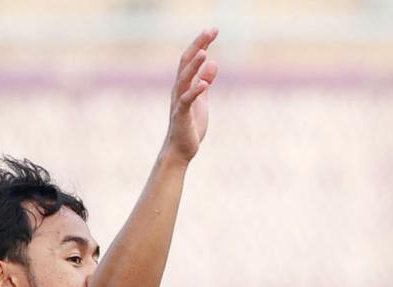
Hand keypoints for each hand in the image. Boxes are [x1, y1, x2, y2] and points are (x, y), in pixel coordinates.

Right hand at [163, 28, 218, 162]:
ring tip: (204, 52)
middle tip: (211, 31)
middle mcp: (178, 89)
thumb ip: (205, 81)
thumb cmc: (189, 125)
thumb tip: (212, 62)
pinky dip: (195, 91)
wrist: (180, 150)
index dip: (201, 43)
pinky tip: (204, 84)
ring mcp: (179, 101)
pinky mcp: (181, 115)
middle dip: (198, 45)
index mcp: (184, 84)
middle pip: (186, 62)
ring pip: (184, 79)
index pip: (191, 58)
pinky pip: (187, 101)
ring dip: (193, 66)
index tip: (213, 30)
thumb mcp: (202, 100)